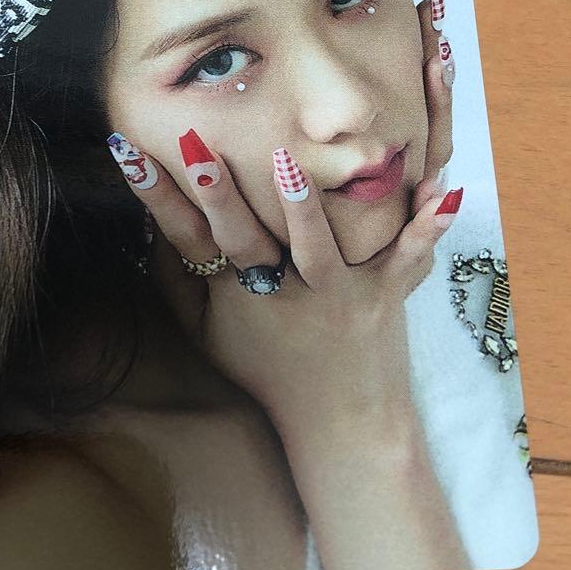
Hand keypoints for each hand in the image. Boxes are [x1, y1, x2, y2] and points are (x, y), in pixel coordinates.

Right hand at [105, 0, 460, 422]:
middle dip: (216, 192)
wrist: (340, 423)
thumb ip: (178, 280)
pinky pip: (408, 261)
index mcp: (235, 295)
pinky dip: (427, 230)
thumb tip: (153, 221)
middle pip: (241, 236)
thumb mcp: (207, 334)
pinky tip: (444, 193)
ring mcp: (335, 296)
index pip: (186, 236)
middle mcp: (280, 294)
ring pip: (316, 248)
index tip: (127, 150)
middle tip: (192, 146)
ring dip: (302, 207)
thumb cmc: (267, 370)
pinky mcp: (384, 297)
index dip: (155, 193)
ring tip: (285, 161)